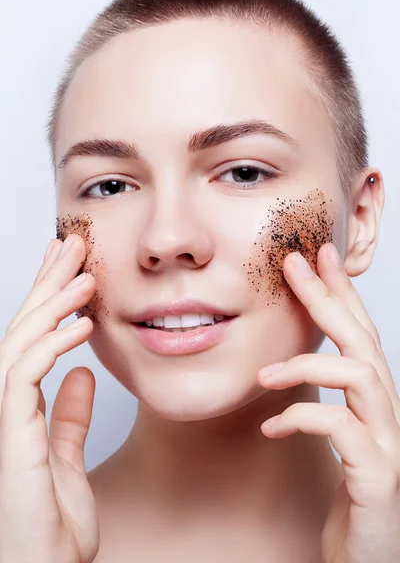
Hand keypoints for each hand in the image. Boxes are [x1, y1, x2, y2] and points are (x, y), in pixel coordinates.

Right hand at [0, 234, 99, 562]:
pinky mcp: (11, 437)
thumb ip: (70, 416)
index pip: (34, 338)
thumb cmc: (50, 526)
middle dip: (48, 283)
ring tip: (84, 274)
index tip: (70, 266)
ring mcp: (5, 419)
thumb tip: (82, 374)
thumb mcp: (66, 458)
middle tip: (72, 244)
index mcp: (22, 406)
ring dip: (53, 304)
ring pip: (21, 343)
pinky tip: (82, 325)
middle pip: (24, 329)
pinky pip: (27, 377)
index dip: (49, 298)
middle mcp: (7, 405)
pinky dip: (53, 346)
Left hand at [257, 242, 399, 562]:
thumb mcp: (332, 442)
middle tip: (294, 262)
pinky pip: (342, 429)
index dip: (339, 292)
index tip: (317, 256)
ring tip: (265, 374)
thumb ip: (319, 403)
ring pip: (362, 376)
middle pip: (362, 340)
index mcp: (373, 403)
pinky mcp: (378, 476)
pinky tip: (272, 427)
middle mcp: (388, 415)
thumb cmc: (350, 499)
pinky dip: (302, 418)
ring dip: (309, 364)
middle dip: (328, 297)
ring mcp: (388, 443)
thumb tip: (281, 368)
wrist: (368, 561)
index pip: (359, 334)